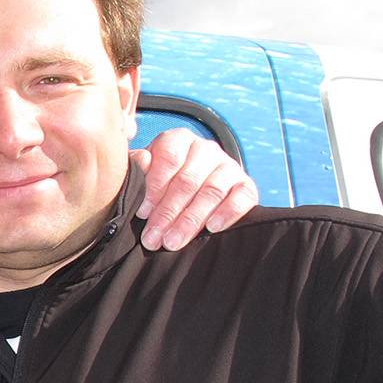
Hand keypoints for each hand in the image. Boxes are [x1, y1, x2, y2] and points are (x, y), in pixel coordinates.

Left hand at [131, 127, 258, 249]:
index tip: (142, 213)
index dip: (155, 187)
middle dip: (167, 213)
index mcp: (179, 140)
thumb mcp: (144, 174)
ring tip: (172, 242)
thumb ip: (137, 168)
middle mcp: (206, 149)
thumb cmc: (162, 184)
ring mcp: (228, 166)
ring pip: (211, 191)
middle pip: (188, 180)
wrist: (195, 193)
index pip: (169, 157)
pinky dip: (227, 212)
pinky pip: (241, 197)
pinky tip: (212, 228)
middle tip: (153, 238)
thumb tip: (141, 161)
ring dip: (190, 220)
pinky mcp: (246, 185)